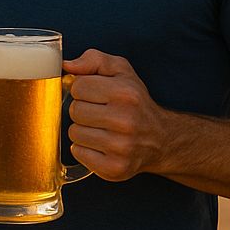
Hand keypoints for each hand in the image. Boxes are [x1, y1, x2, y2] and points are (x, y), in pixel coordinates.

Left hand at [63, 50, 168, 181]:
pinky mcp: (114, 168)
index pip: (79, 87)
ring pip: (74, 133)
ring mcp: (121, 147)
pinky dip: (85, 149)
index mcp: (126, 94)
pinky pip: (78, 153)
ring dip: (83, 130)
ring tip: (101, 129)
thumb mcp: (121, 72)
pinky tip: (102, 145)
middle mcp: (126, 121)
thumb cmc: (135, 103)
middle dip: (83, 110)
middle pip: (75, 111)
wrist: (161, 140)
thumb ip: (94, 60)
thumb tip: (67, 66)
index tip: (97, 95)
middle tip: (100, 113)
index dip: (84, 89)